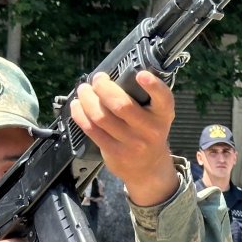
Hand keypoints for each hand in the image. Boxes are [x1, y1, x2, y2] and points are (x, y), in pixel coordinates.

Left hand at [68, 70, 178, 206]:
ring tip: (84, 90)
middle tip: (98, 79)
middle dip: (103, 87)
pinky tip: (78, 105)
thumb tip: (111, 77)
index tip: (140, 74)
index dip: (153, 86)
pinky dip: (80, 114)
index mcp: (163, 115)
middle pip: (121, 105)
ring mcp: (132, 143)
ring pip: (101, 116)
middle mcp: (150, 129)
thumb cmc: (148, 132)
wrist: (147, 167)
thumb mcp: (157, 116)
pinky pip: (91, 129)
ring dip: (87, 99)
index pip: (163, 98)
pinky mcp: (114, 151)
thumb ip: (144, 98)